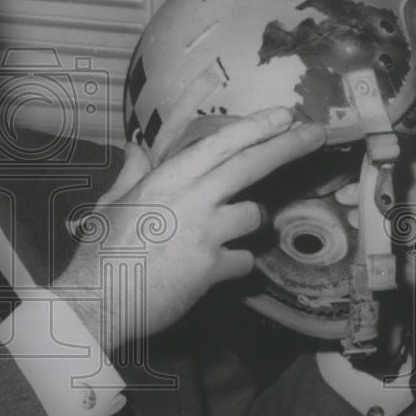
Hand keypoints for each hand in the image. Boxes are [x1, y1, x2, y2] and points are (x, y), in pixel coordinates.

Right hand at [55, 107, 325, 350]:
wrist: (99, 301)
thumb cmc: (101, 252)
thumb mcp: (112, 204)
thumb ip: (132, 173)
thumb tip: (135, 147)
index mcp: (166, 179)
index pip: (219, 144)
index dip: (256, 126)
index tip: (284, 114)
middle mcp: (191, 200)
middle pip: (250, 166)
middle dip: (288, 146)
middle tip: (315, 133)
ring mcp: (205, 234)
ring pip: (254, 215)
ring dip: (251, 218)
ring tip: (231, 227)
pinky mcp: (212, 269)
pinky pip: (243, 259)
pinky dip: (236, 262)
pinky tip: (218, 267)